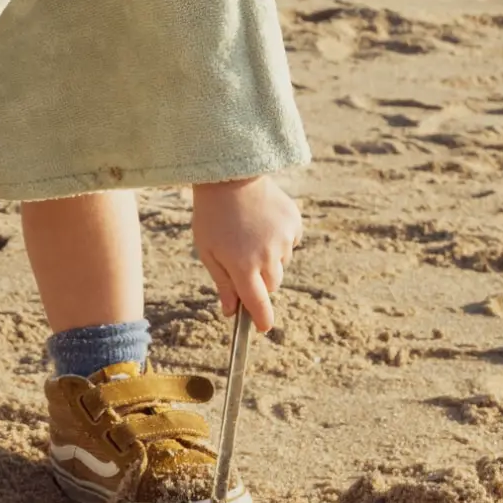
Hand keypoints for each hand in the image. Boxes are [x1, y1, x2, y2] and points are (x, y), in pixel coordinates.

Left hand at [191, 176, 301, 333]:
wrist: (230, 175)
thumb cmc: (212, 215)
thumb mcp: (207, 250)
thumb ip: (223, 283)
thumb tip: (231, 311)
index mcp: (243, 267)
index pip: (259, 305)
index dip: (262, 319)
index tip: (262, 327)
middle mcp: (268, 257)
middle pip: (272, 285)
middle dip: (260, 280)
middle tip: (243, 258)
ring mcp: (284, 240)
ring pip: (282, 263)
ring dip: (270, 257)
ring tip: (250, 232)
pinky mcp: (295, 223)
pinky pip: (291, 241)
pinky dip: (279, 237)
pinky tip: (263, 221)